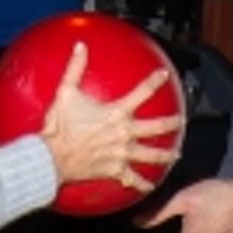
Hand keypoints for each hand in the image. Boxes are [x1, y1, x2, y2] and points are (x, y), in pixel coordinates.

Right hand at [41, 44, 182, 190]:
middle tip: (181, 120)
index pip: (142, 92)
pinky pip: (133, 179)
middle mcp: (124, 133)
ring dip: (166, 154)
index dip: (154, 81)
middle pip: (157, 127)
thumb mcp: (66, 92)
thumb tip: (80, 46)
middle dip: (172, 123)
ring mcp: (122, 153)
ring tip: (176, 154)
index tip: (164, 75)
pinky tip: (150, 186)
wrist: (51, 157)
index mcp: (116, 113)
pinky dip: (143, 184)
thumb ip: (75, 68)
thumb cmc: (58, 126)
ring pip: (152, 155)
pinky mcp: (116, 170)